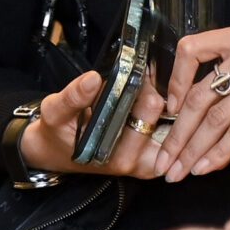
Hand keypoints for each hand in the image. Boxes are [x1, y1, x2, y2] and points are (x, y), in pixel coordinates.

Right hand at [17, 68, 171, 179]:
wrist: (55, 152)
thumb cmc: (57, 132)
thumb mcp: (54, 113)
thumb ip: (73, 98)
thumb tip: (93, 79)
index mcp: (117, 155)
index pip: (148, 110)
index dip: (146, 84)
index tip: (137, 67)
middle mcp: (137, 162)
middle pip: (167, 116)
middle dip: (158, 91)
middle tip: (144, 71)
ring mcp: (148, 162)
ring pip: (174, 126)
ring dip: (167, 103)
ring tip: (148, 84)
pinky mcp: (152, 159)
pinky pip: (169, 133)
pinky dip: (166, 114)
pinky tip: (153, 98)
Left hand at [157, 29, 229, 183]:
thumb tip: (205, 108)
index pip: (191, 49)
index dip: (174, 82)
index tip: (168, 111)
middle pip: (200, 95)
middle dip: (177, 134)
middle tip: (163, 161)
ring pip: (218, 117)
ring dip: (194, 150)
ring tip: (180, 171)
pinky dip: (222, 152)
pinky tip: (210, 166)